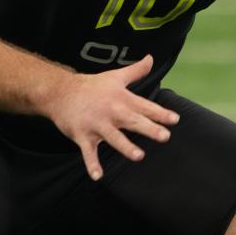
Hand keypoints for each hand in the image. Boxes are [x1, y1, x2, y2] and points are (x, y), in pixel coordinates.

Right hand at [46, 54, 179, 180]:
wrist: (60, 92)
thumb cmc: (92, 86)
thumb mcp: (115, 76)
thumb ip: (136, 71)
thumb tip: (151, 58)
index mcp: (121, 98)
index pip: (144, 106)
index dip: (160, 113)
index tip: (175, 119)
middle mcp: (111, 111)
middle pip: (132, 121)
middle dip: (148, 128)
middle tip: (164, 136)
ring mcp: (96, 124)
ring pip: (113, 137)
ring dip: (125, 147)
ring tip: (139, 156)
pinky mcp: (82, 135)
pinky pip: (88, 152)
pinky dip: (92, 164)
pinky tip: (98, 176)